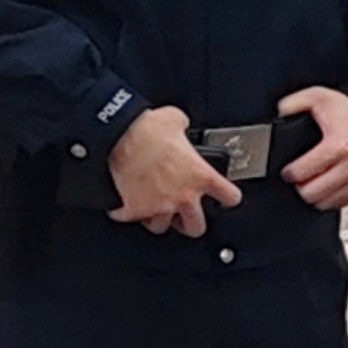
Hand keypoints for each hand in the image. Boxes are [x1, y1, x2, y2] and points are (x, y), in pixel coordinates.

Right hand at [107, 105, 238, 236]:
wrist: (117, 137)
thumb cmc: (147, 129)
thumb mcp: (176, 120)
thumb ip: (184, 129)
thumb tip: (179, 125)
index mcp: (201, 176)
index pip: (230, 198)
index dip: (227, 198)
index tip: (222, 198)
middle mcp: (183, 196)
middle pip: (197, 227)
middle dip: (191, 222)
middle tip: (185, 214)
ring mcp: (159, 206)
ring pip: (163, 227)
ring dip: (158, 218)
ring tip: (154, 208)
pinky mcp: (134, 209)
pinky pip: (132, 219)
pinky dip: (128, 212)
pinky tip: (127, 203)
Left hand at [278, 87, 347, 210]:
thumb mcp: (319, 97)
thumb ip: (294, 104)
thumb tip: (278, 114)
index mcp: (339, 145)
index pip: (302, 174)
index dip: (289, 173)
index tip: (289, 170)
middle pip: (312, 193)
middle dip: (301, 186)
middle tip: (301, 177)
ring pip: (326, 203)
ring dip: (316, 194)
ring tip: (313, 181)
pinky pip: (342, 203)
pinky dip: (332, 197)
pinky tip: (328, 184)